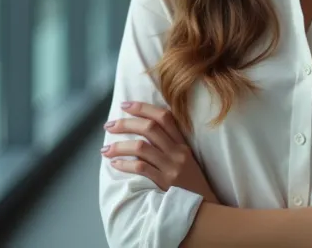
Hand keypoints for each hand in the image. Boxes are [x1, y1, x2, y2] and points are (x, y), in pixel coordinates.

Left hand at [102, 101, 218, 201]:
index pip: (164, 117)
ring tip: (105, 149)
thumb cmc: (191, 184)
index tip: (125, 105)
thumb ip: (170, 145)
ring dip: (120, 146)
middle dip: (126, 123)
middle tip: (109, 125)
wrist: (206, 207)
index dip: (143, 107)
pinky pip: (141, 168)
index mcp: (183, 143)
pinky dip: (125, 164)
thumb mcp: (186, 160)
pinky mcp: (166, 183)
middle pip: (150, 128)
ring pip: (142, 147)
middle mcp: (178, 152)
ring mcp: (172, 167)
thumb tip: (141, 132)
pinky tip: (115, 163)